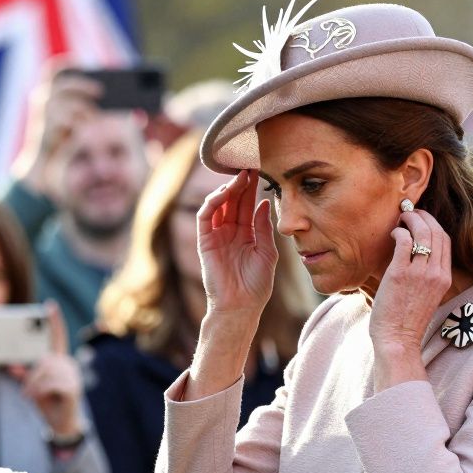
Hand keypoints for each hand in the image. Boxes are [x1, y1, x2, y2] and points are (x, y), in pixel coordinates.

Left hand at [7, 302, 82, 437]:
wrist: (61, 424)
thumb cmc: (47, 400)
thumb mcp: (32, 385)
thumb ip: (23, 373)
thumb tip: (11, 366)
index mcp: (59, 360)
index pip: (58, 336)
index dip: (54, 321)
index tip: (50, 304)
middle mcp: (68, 364)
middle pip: (45, 359)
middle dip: (31, 374)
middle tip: (25, 388)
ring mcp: (73, 376)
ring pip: (47, 371)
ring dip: (33, 384)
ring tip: (29, 395)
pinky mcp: (73, 388)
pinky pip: (51, 383)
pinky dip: (40, 391)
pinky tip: (36, 398)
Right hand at [11, 63, 102, 193]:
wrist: (44, 165)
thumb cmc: (63, 139)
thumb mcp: (75, 119)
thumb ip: (86, 106)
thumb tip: (109, 98)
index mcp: (48, 93)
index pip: (53, 70)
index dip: (67, 64)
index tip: (84, 64)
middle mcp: (41, 100)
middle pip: (60, 83)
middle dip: (81, 85)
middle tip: (100, 91)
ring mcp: (41, 115)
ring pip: (61, 102)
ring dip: (81, 108)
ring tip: (94, 116)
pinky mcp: (43, 130)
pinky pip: (61, 120)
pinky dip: (76, 122)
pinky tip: (87, 126)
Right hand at [198, 169, 277, 318]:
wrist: (241, 307)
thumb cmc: (256, 285)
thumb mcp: (267, 253)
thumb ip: (263, 228)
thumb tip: (264, 204)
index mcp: (245, 234)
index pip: (247, 205)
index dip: (252, 188)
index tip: (261, 170)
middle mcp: (229, 232)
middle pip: (233, 201)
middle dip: (241, 183)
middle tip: (250, 165)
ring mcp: (216, 236)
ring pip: (218, 205)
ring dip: (227, 189)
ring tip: (240, 176)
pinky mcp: (204, 241)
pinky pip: (205, 216)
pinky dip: (213, 202)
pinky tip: (224, 192)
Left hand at [369, 210, 452, 390]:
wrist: (398, 341)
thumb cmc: (406, 322)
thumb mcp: (427, 297)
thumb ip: (425, 276)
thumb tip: (413, 255)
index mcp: (444, 278)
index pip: (445, 241)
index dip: (434, 225)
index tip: (421, 220)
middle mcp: (436, 273)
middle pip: (437, 232)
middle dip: (423, 216)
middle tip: (409, 212)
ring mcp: (420, 273)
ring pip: (422, 233)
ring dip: (411, 219)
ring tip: (401, 218)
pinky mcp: (400, 274)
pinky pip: (404, 241)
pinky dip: (399, 232)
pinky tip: (392, 234)